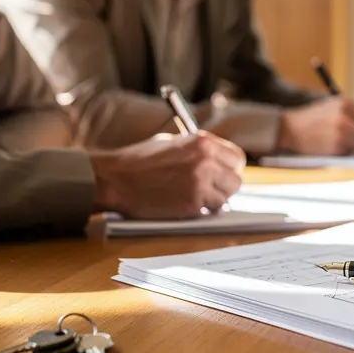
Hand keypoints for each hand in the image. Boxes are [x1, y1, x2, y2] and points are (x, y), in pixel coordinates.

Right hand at [90, 131, 245, 219]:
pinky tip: (185, 201)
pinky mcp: (191, 204)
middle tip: (211, 187)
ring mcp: (199, 184)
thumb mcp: (174, 143)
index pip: (237, 158)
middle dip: (225, 185)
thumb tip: (220, 161)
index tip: (224, 173)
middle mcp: (205, 162)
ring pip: (226, 198)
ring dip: (215, 199)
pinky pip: (209, 210)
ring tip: (195, 194)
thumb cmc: (140, 160)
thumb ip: (200, 150)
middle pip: (236, 180)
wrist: (116, 179)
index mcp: (203, 142)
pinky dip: (202, 209)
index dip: (231, 168)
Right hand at [277, 97, 353, 155]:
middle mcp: (344, 117)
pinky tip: (332, 144)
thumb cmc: (312, 118)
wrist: (290, 129)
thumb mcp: (333, 106)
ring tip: (338, 138)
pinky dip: (345, 150)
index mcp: (345, 104)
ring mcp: (341, 133)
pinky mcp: (336, 147)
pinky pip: (351, 151)